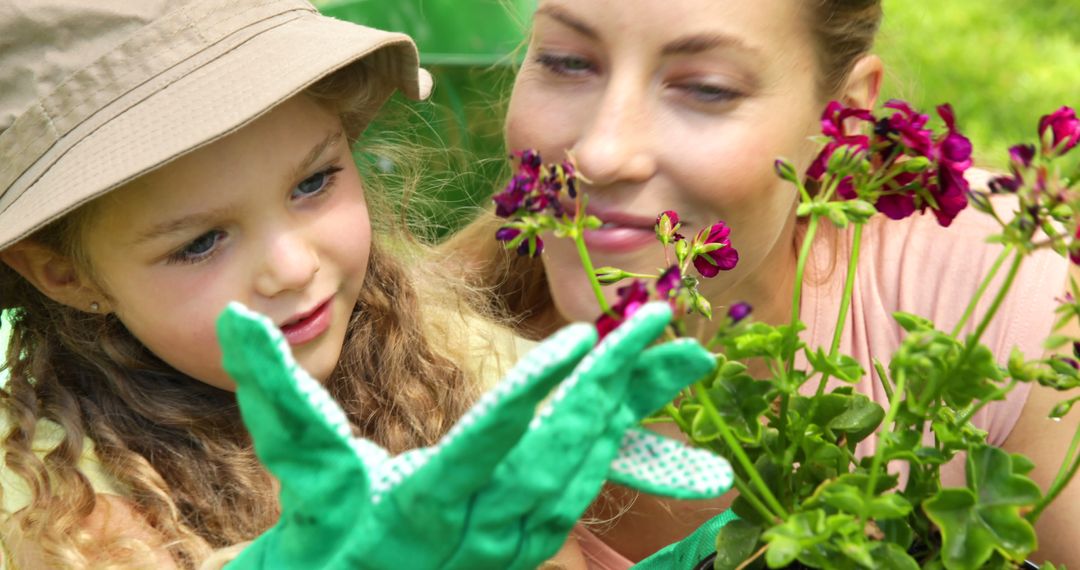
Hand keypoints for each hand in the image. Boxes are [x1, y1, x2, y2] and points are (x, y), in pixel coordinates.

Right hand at [217, 302, 731, 568]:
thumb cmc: (309, 543)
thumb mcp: (295, 473)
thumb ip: (275, 397)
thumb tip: (239, 321)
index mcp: (416, 509)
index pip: (485, 446)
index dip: (532, 394)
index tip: (581, 340)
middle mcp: (471, 536)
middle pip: (555, 459)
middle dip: (612, 387)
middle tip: (663, 323)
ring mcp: (501, 550)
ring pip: (576, 484)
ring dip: (624, 415)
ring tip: (667, 354)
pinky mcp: (514, 553)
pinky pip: (574, 503)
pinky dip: (608, 451)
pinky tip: (628, 410)